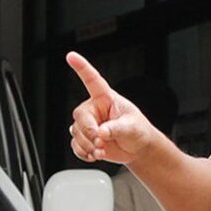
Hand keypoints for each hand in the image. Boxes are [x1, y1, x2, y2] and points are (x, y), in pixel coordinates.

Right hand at [65, 52, 164, 166]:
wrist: (138, 149)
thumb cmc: (139, 131)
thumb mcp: (132, 128)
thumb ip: (117, 129)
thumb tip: (102, 132)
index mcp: (107, 98)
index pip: (92, 80)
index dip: (81, 67)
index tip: (71, 56)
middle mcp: (95, 109)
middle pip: (80, 116)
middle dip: (88, 132)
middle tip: (101, 142)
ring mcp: (89, 124)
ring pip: (76, 132)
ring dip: (87, 145)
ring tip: (102, 151)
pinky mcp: (86, 138)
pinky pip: (75, 145)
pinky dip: (83, 152)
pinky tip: (94, 155)